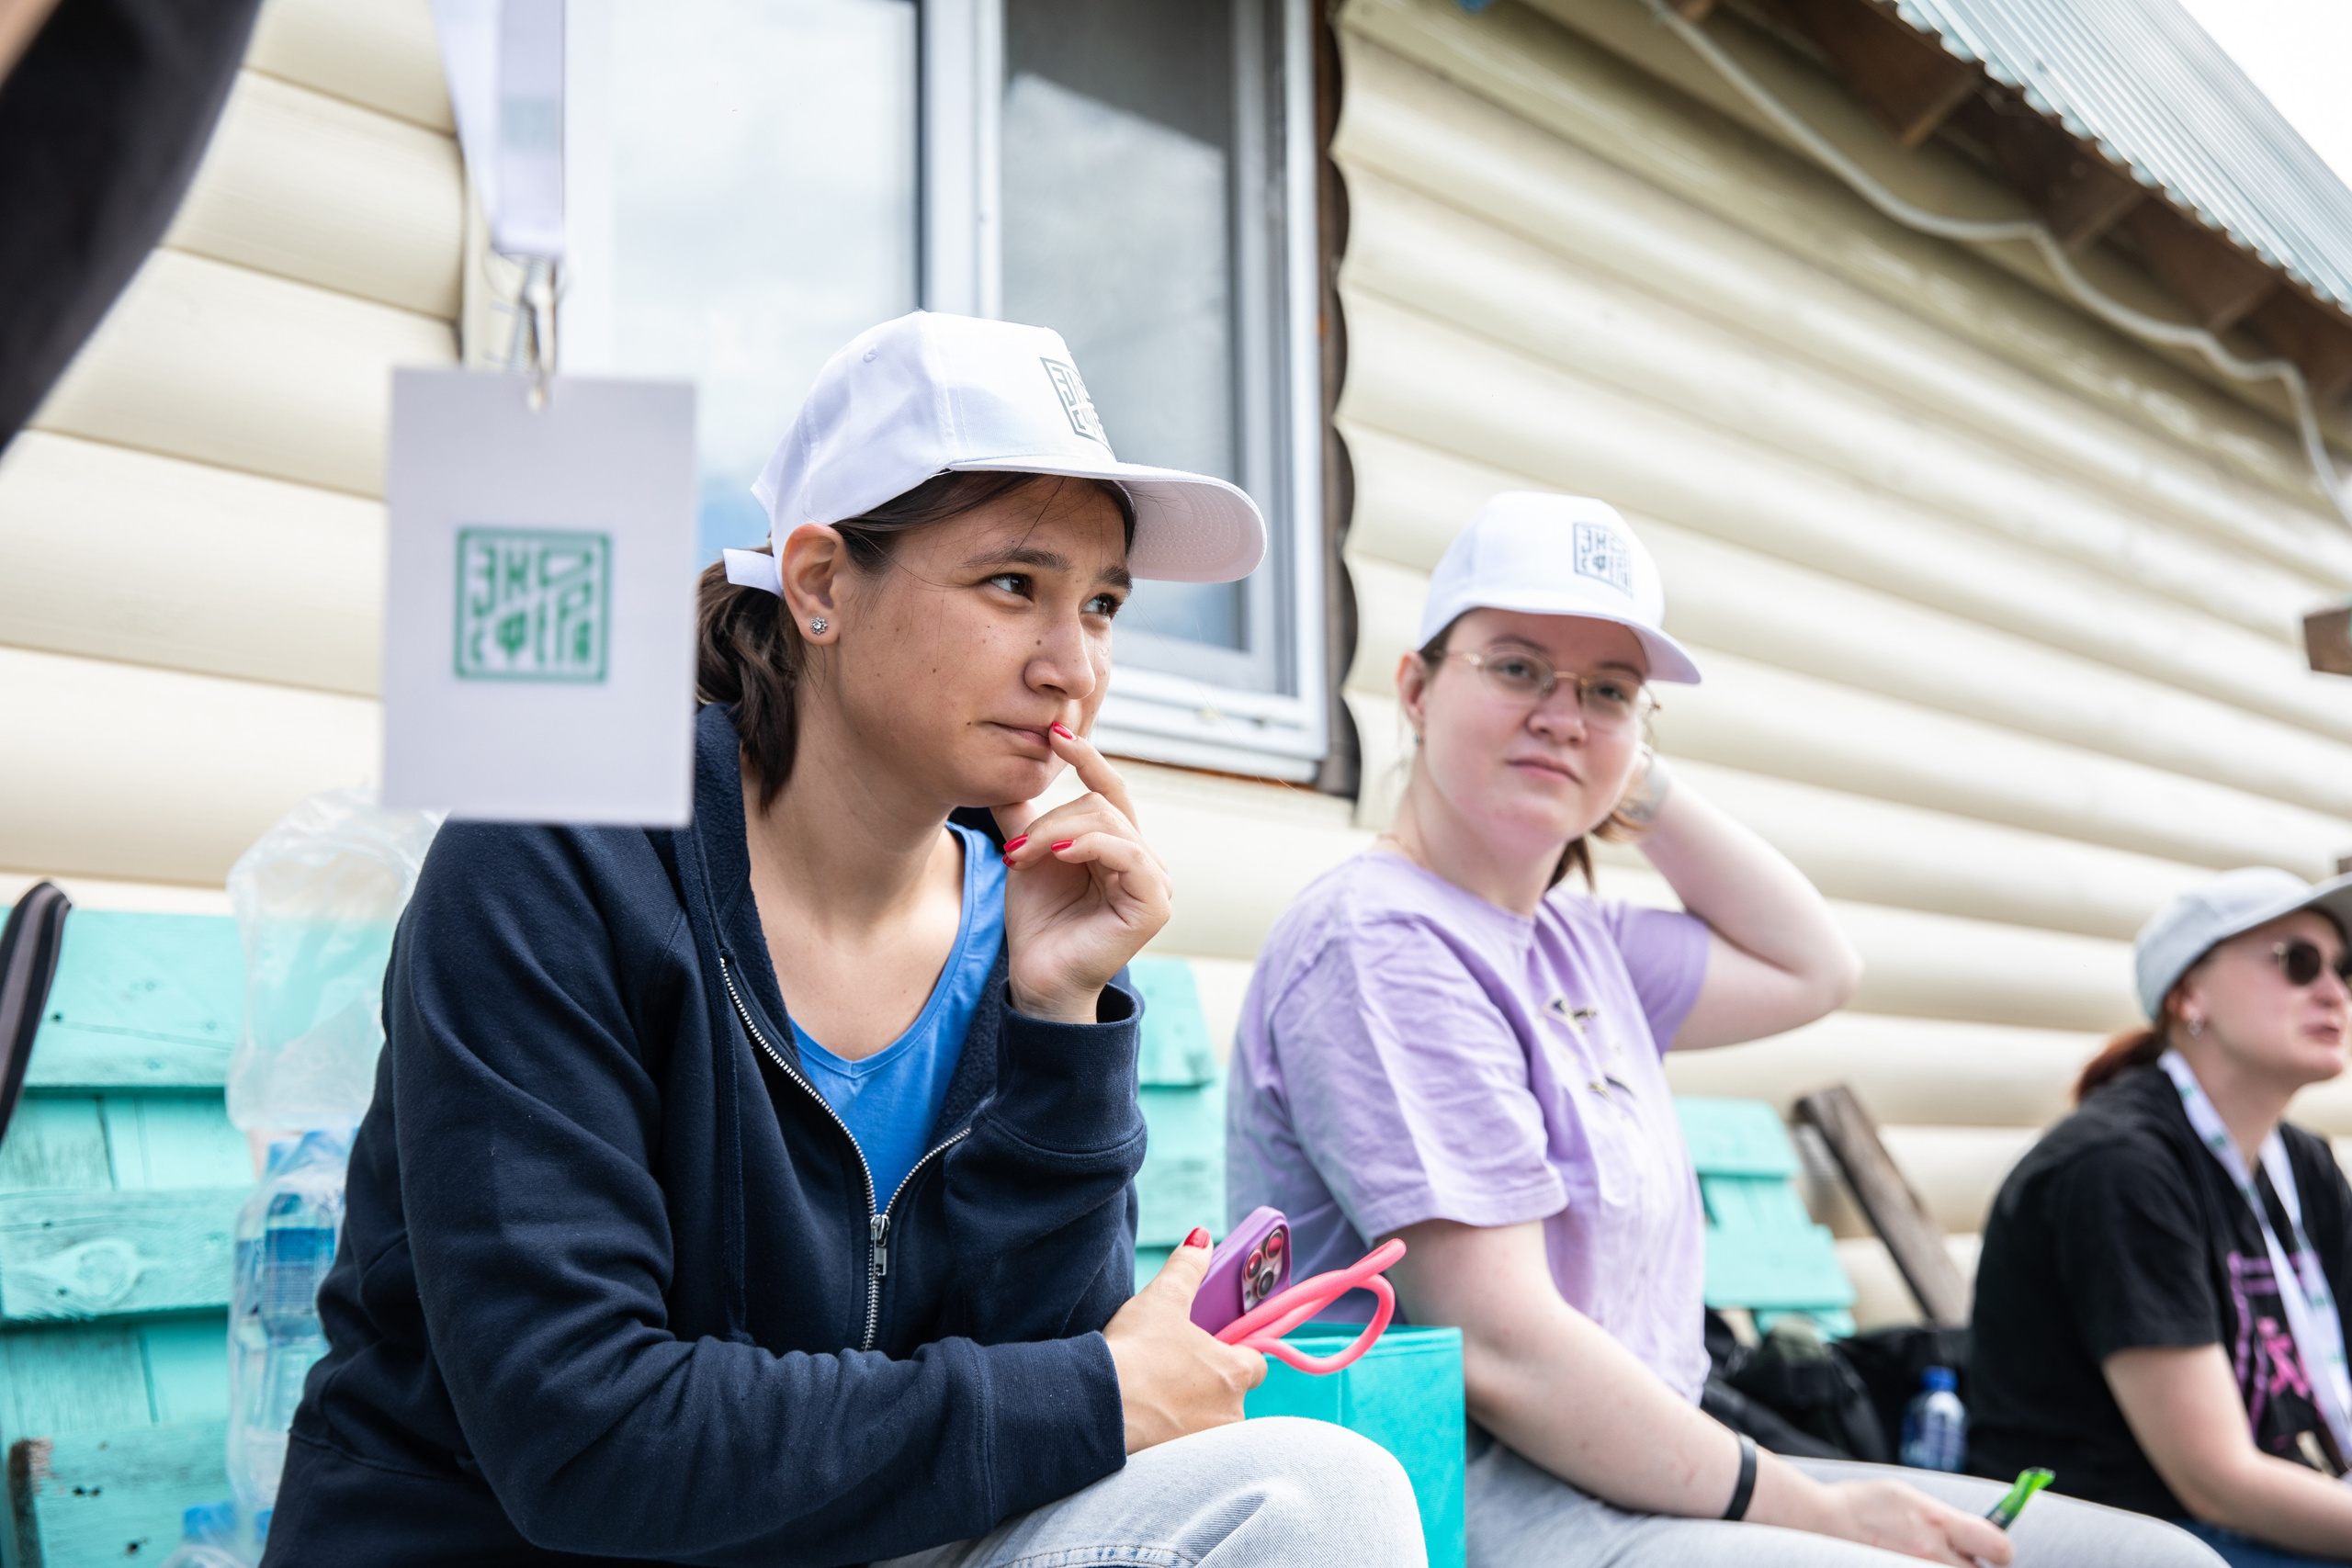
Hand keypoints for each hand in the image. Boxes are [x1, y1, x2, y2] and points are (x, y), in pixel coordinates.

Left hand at [994, 724, 1171, 1022]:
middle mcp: (1144, 858)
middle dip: (1050, 819)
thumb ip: (1024, 816)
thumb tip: (1007, 770)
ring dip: (1057, 834)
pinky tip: (1059, 856)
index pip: (1109, 788)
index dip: (1086, 757)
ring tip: (1022, 858)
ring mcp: (1155, 881)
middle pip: (1101, 804)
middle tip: (1012, 848)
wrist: (1037, 977)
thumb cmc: (1038, 922)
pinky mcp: (1155, 904)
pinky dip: (1090, 847)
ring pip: (1109, 823)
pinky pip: (1127, 854)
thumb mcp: (1027, 855)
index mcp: (1120, 844)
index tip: (1055, 731)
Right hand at [1102, 1228, 1265, 1452]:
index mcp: (1234, 1372)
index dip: (1236, 1352)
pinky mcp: (1183, 1465)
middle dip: (1210, 1385)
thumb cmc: (1135, 1351)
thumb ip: (1187, 1268)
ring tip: (1157, 1397)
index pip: (1256, 1362)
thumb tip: (1202, 1239)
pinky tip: (1149, 1423)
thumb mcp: (1162, 1299)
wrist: (1098, 1407)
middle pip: (1233, 1395)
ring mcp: (1208, 1443)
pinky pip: (1189, 1449)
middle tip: (1174, 1370)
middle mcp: (1231, 1413)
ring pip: (1212, 1424)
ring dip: (1193, 1414)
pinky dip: (1174, 1438)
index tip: (1213, 1348)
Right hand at [1817, 1478, 2012, 1565]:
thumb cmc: (1858, 1505)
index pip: (1997, 1546)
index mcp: (1936, 1521)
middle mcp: (1929, 1552)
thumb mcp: (1905, 1496)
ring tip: (1927, 1558)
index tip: (1994, 1552)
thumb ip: (1941, 1517)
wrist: (1816, 1521)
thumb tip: (1968, 1532)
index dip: (2001, 1552)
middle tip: (1957, 1560)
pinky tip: (1904, 1562)